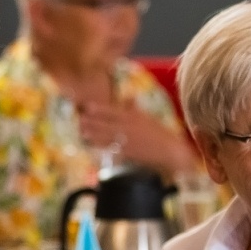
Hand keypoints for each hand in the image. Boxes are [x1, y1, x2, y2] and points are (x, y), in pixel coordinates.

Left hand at [79, 101, 194, 174]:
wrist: (171, 152)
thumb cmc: (160, 134)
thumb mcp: (148, 118)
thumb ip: (135, 108)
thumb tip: (129, 96)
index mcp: (135, 117)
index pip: (114, 111)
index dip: (100, 109)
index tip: (87, 106)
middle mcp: (130, 128)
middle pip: (107, 124)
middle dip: (93, 122)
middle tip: (80, 120)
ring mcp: (128, 141)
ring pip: (107, 136)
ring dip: (93, 134)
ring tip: (82, 131)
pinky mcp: (128, 153)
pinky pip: (112, 148)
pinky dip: (101, 146)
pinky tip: (92, 144)